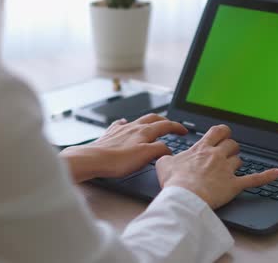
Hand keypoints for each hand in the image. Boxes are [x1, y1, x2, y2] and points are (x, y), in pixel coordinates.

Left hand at [60, 113, 187, 182]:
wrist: (93, 159)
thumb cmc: (117, 160)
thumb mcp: (145, 156)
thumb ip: (159, 150)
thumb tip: (167, 148)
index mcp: (144, 131)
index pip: (165, 125)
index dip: (177, 127)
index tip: (184, 131)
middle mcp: (133, 126)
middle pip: (153, 118)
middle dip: (164, 120)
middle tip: (171, 125)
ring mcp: (121, 129)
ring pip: (138, 120)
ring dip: (149, 121)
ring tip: (153, 124)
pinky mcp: (110, 134)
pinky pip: (121, 124)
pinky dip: (127, 124)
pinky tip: (125, 124)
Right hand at [155, 124, 277, 208]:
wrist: (184, 197)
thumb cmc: (174, 182)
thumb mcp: (163, 164)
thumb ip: (167, 157)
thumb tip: (165, 157)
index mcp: (201, 148)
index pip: (217, 131)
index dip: (222, 131)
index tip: (222, 134)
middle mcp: (217, 155)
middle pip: (231, 143)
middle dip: (230, 147)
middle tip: (226, 153)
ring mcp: (227, 170)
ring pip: (239, 159)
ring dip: (236, 162)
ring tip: (232, 167)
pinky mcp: (234, 185)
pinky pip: (254, 179)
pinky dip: (267, 176)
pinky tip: (277, 173)